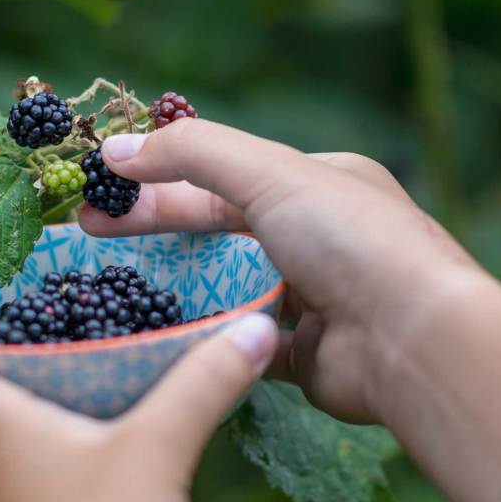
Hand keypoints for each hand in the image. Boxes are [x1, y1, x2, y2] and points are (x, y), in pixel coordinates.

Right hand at [79, 120, 483, 424]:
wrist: (414, 341)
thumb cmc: (350, 242)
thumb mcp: (270, 174)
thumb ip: (193, 153)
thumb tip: (117, 146)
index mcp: (322, 181)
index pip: (224, 173)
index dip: (159, 178)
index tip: (99, 188)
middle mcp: (323, 236)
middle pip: (223, 227)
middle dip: (156, 227)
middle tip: (86, 231)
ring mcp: (318, 298)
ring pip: (234, 285)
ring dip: (182, 284)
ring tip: (116, 287)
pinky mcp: (309, 355)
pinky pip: (248, 341)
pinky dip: (212, 337)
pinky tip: (165, 333)